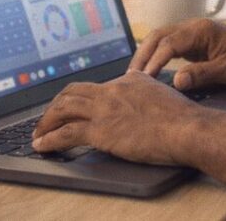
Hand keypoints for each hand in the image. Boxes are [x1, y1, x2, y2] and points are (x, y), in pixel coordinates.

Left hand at [31, 70, 203, 164]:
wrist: (186, 128)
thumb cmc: (181, 117)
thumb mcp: (162, 93)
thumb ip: (146, 91)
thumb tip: (143, 93)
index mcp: (127, 80)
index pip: (95, 86)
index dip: (80, 98)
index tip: (73, 108)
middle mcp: (112, 89)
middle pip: (72, 92)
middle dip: (55, 106)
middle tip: (47, 119)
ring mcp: (104, 109)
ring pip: (63, 109)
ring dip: (46, 122)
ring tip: (38, 133)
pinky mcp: (101, 131)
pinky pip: (65, 134)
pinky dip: (49, 139)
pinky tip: (42, 145)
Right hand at [131, 18, 225, 90]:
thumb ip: (202, 75)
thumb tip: (176, 81)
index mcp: (202, 30)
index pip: (169, 42)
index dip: (155, 61)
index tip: (144, 79)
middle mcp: (194, 27)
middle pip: (159, 35)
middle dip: (142, 55)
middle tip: (130, 78)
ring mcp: (193, 34)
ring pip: (161, 40)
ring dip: (146, 55)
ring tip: (134, 77)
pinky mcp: (193, 44)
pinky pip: (169, 47)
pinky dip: (156, 58)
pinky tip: (149, 73)